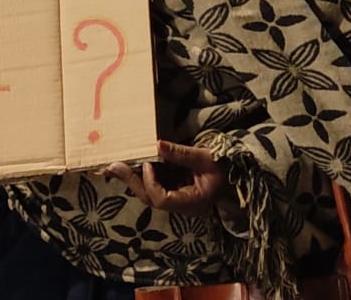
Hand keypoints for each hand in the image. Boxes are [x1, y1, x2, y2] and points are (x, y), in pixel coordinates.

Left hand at [104, 141, 228, 216]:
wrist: (236, 174)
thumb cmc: (226, 167)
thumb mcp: (207, 158)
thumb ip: (182, 154)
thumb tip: (158, 145)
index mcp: (192, 203)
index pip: (162, 200)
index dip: (151, 183)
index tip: (149, 164)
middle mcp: (181, 206)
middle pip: (150, 198)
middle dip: (131, 181)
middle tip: (113, 166)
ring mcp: (177, 199)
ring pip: (149, 192)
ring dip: (132, 177)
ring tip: (114, 164)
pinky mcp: (174, 190)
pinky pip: (154, 184)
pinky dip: (142, 174)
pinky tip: (129, 163)